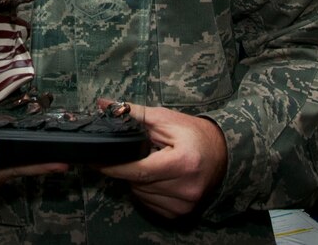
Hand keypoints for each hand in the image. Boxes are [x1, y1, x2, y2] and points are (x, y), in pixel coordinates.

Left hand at [98, 104, 226, 218]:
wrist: (222, 152)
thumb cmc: (193, 133)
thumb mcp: (165, 118)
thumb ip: (134, 113)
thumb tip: (104, 104)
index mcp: (183, 163)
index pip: (139, 170)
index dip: (115, 167)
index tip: (95, 161)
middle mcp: (185, 188)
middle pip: (138, 183)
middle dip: (129, 168)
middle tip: (135, 153)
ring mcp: (184, 205)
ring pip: (141, 195)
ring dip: (138, 180)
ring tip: (151, 161)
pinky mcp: (181, 213)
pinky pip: (150, 204)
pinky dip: (147, 190)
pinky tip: (156, 176)